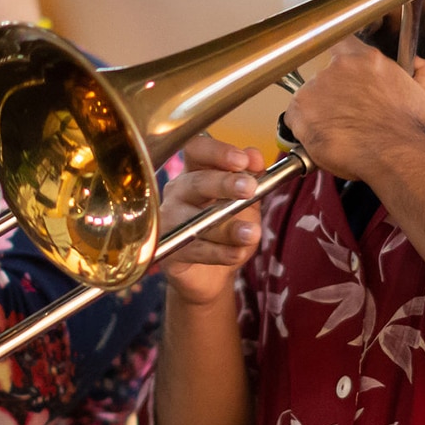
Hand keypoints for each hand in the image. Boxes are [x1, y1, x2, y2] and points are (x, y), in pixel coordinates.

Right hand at [157, 134, 266, 307]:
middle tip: (249, 187)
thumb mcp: (245, 201)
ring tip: (252, 233)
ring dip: (227, 227)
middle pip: (196, 182)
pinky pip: (195, 250)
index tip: (243, 159)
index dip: (218, 152)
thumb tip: (255, 155)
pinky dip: (219, 253)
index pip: (197, 150)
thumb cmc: (226, 228)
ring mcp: (169, 221)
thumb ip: (252, 178)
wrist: (212, 274)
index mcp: (196, 172)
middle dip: (224, 183)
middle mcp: (178, 192)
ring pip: (195, 220)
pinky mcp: (169, 251)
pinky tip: (237, 253)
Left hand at [283, 41, 424, 182]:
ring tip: (337, 127)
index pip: (342, 42)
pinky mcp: (300, 109)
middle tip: (345, 110)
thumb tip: (418, 61)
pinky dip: (304, 126)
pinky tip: (324, 135)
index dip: (340, 58)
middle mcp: (336, 67)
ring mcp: (315, 87)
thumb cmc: (403, 128)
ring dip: (319, 109)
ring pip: (309, 95)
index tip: (341, 70)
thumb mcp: (424, 93)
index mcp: (363, 58)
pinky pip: (294, 116)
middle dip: (332, 91)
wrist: (390, 154)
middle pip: (325, 74)